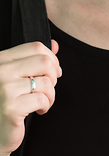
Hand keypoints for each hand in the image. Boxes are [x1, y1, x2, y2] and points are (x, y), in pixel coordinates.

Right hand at [0, 40, 61, 155]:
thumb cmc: (7, 102)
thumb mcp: (18, 76)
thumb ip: (35, 59)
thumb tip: (55, 45)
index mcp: (2, 59)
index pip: (35, 47)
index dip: (51, 58)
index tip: (54, 71)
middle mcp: (1, 70)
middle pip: (44, 62)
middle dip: (53, 76)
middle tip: (48, 88)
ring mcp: (4, 88)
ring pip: (46, 82)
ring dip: (51, 94)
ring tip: (42, 102)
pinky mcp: (11, 107)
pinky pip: (42, 99)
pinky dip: (46, 105)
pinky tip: (38, 110)